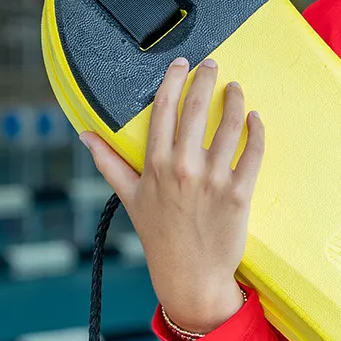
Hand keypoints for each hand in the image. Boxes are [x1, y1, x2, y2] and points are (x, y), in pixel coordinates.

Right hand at [81, 57, 264, 334]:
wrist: (190, 276)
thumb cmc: (159, 236)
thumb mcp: (129, 197)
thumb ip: (108, 162)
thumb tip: (84, 135)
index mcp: (155, 165)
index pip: (163, 109)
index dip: (173, 80)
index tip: (181, 63)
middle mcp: (183, 168)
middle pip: (196, 109)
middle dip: (205, 79)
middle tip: (213, 64)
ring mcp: (213, 181)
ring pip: (228, 126)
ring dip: (235, 100)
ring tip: (237, 89)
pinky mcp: (239, 194)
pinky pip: (253, 152)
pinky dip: (256, 130)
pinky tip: (255, 118)